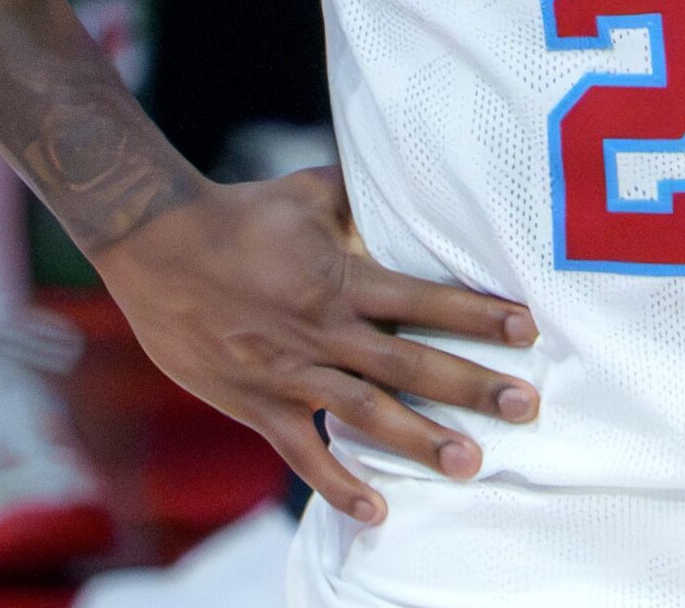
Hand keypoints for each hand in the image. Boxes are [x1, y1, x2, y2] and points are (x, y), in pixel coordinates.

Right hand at [93, 165, 538, 524]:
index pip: (424, 299)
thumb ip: (363, 197)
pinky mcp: (257, 404)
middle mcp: (324, 330)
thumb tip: (408, 175)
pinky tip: (377, 510)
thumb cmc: (240, 212)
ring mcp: (290, 372)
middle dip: (471, 386)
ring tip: (470, 463)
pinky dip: (339, 484)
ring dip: (420, 440)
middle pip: (410, 362)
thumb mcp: (310, 193)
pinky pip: (303, 453)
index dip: (477, 314)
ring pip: (367, 413)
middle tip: (524, 407)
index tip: (526, 330)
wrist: (158, 244)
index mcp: (342, 277)